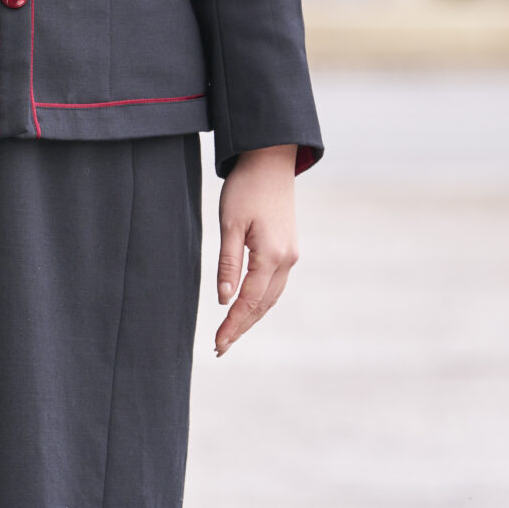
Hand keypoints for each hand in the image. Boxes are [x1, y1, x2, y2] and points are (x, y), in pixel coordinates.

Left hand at [212, 145, 299, 355]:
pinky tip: (248, 306)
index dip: (232, 325)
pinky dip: (260, 300)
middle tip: (220, 347)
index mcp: (272, 256)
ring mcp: (291, 254)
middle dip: (242, 327)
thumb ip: (228, 263)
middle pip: (262, 305)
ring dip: (252, 316)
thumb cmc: (246, 188)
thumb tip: (224, 300)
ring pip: (271, 297)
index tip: (217, 344)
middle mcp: (287, 260)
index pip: (249, 301)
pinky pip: (275, 284)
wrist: (270, 160)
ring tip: (231, 333)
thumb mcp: (230, 224)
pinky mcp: (289, 248)